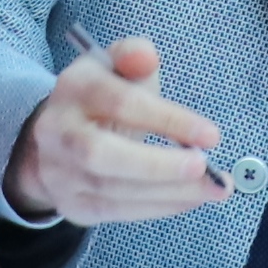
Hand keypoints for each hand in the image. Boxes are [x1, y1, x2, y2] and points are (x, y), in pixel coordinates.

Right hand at [3, 37, 232, 225]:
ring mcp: (59, 172)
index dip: (168, 120)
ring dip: (168, 192)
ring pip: (112, 189)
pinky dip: (158, 207)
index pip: (121, 103)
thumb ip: (134, 56)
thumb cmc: (101, 99)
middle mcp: (58, 131)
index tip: (210, 135)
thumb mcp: (116, 67)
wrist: (56, 139)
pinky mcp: (71, 203)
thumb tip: (146, 57)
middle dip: (157, 164)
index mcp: (74, 88)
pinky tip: (189, 199)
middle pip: (101, 153)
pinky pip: (116, 212)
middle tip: (203, 167)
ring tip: (211, 188)